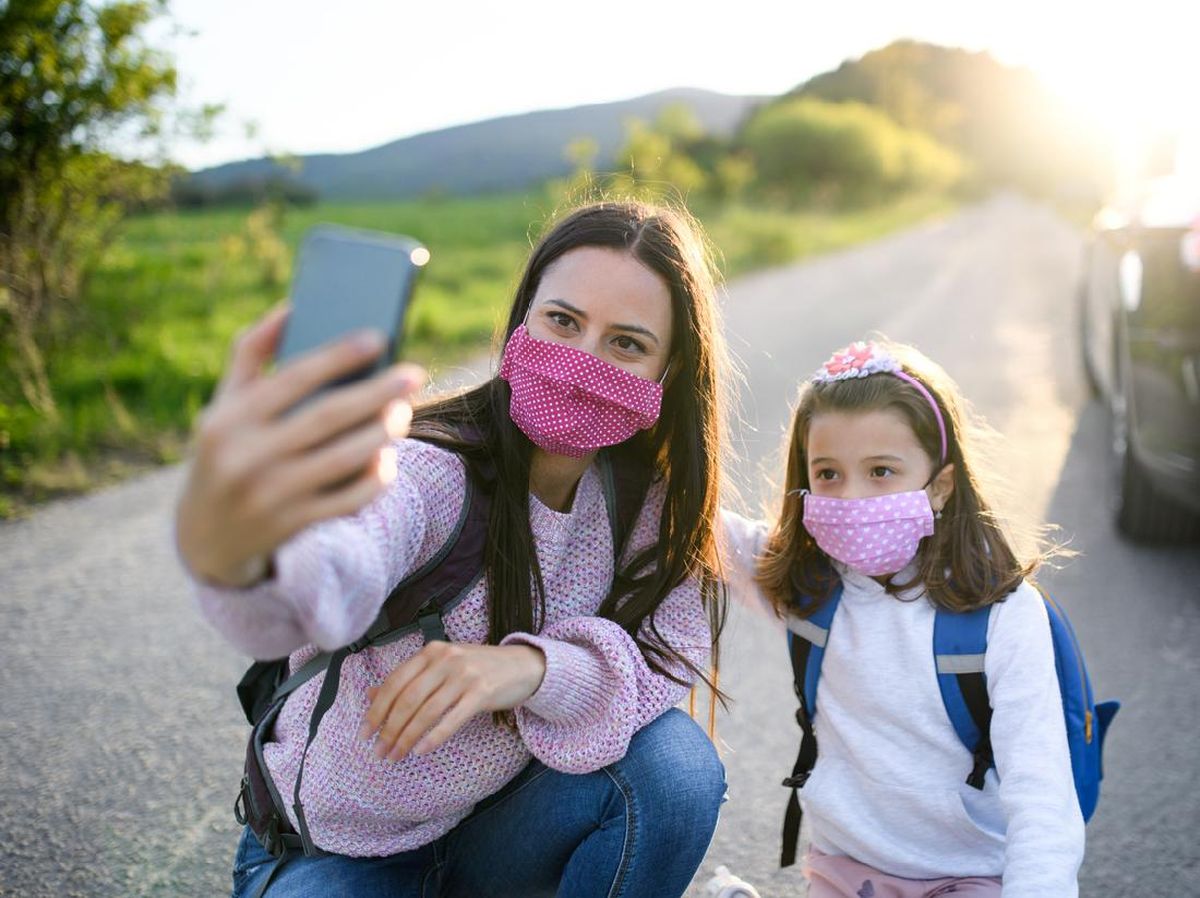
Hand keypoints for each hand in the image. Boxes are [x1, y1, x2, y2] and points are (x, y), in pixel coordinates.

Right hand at [174, 302, 425, 586]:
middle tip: (413, 375)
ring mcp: (272, 495)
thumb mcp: (224, 404)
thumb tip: (291, 307)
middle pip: (328, 417)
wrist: (204, 536)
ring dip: (382, 432)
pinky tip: (387, 458)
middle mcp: (248, 457)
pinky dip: (374, 478)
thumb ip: (250, 354)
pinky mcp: (295, 525)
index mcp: (230, 419)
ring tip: (403, 412)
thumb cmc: (226, 451)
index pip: (293, 378)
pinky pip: (348, 500)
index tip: (377, 337)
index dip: (338, 355)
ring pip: (344, 458)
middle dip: (377, 393)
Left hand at [361, 642, 546, 759]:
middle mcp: (445, 660)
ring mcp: (464, 675)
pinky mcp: (481, 692)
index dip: (376, 710)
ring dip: (406, 738)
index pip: (395, 682)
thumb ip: (408, 679)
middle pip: (407, 699)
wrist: (521, 665)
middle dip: (389, 729)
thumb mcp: (441, 666)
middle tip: (379, 751)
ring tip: (395, 755)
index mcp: (431, 651)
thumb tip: (371, 696)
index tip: (364, 733)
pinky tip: (420, 751)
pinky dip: (433, 738)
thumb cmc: (476, 668)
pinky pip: (451, 720)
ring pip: (426, 712)